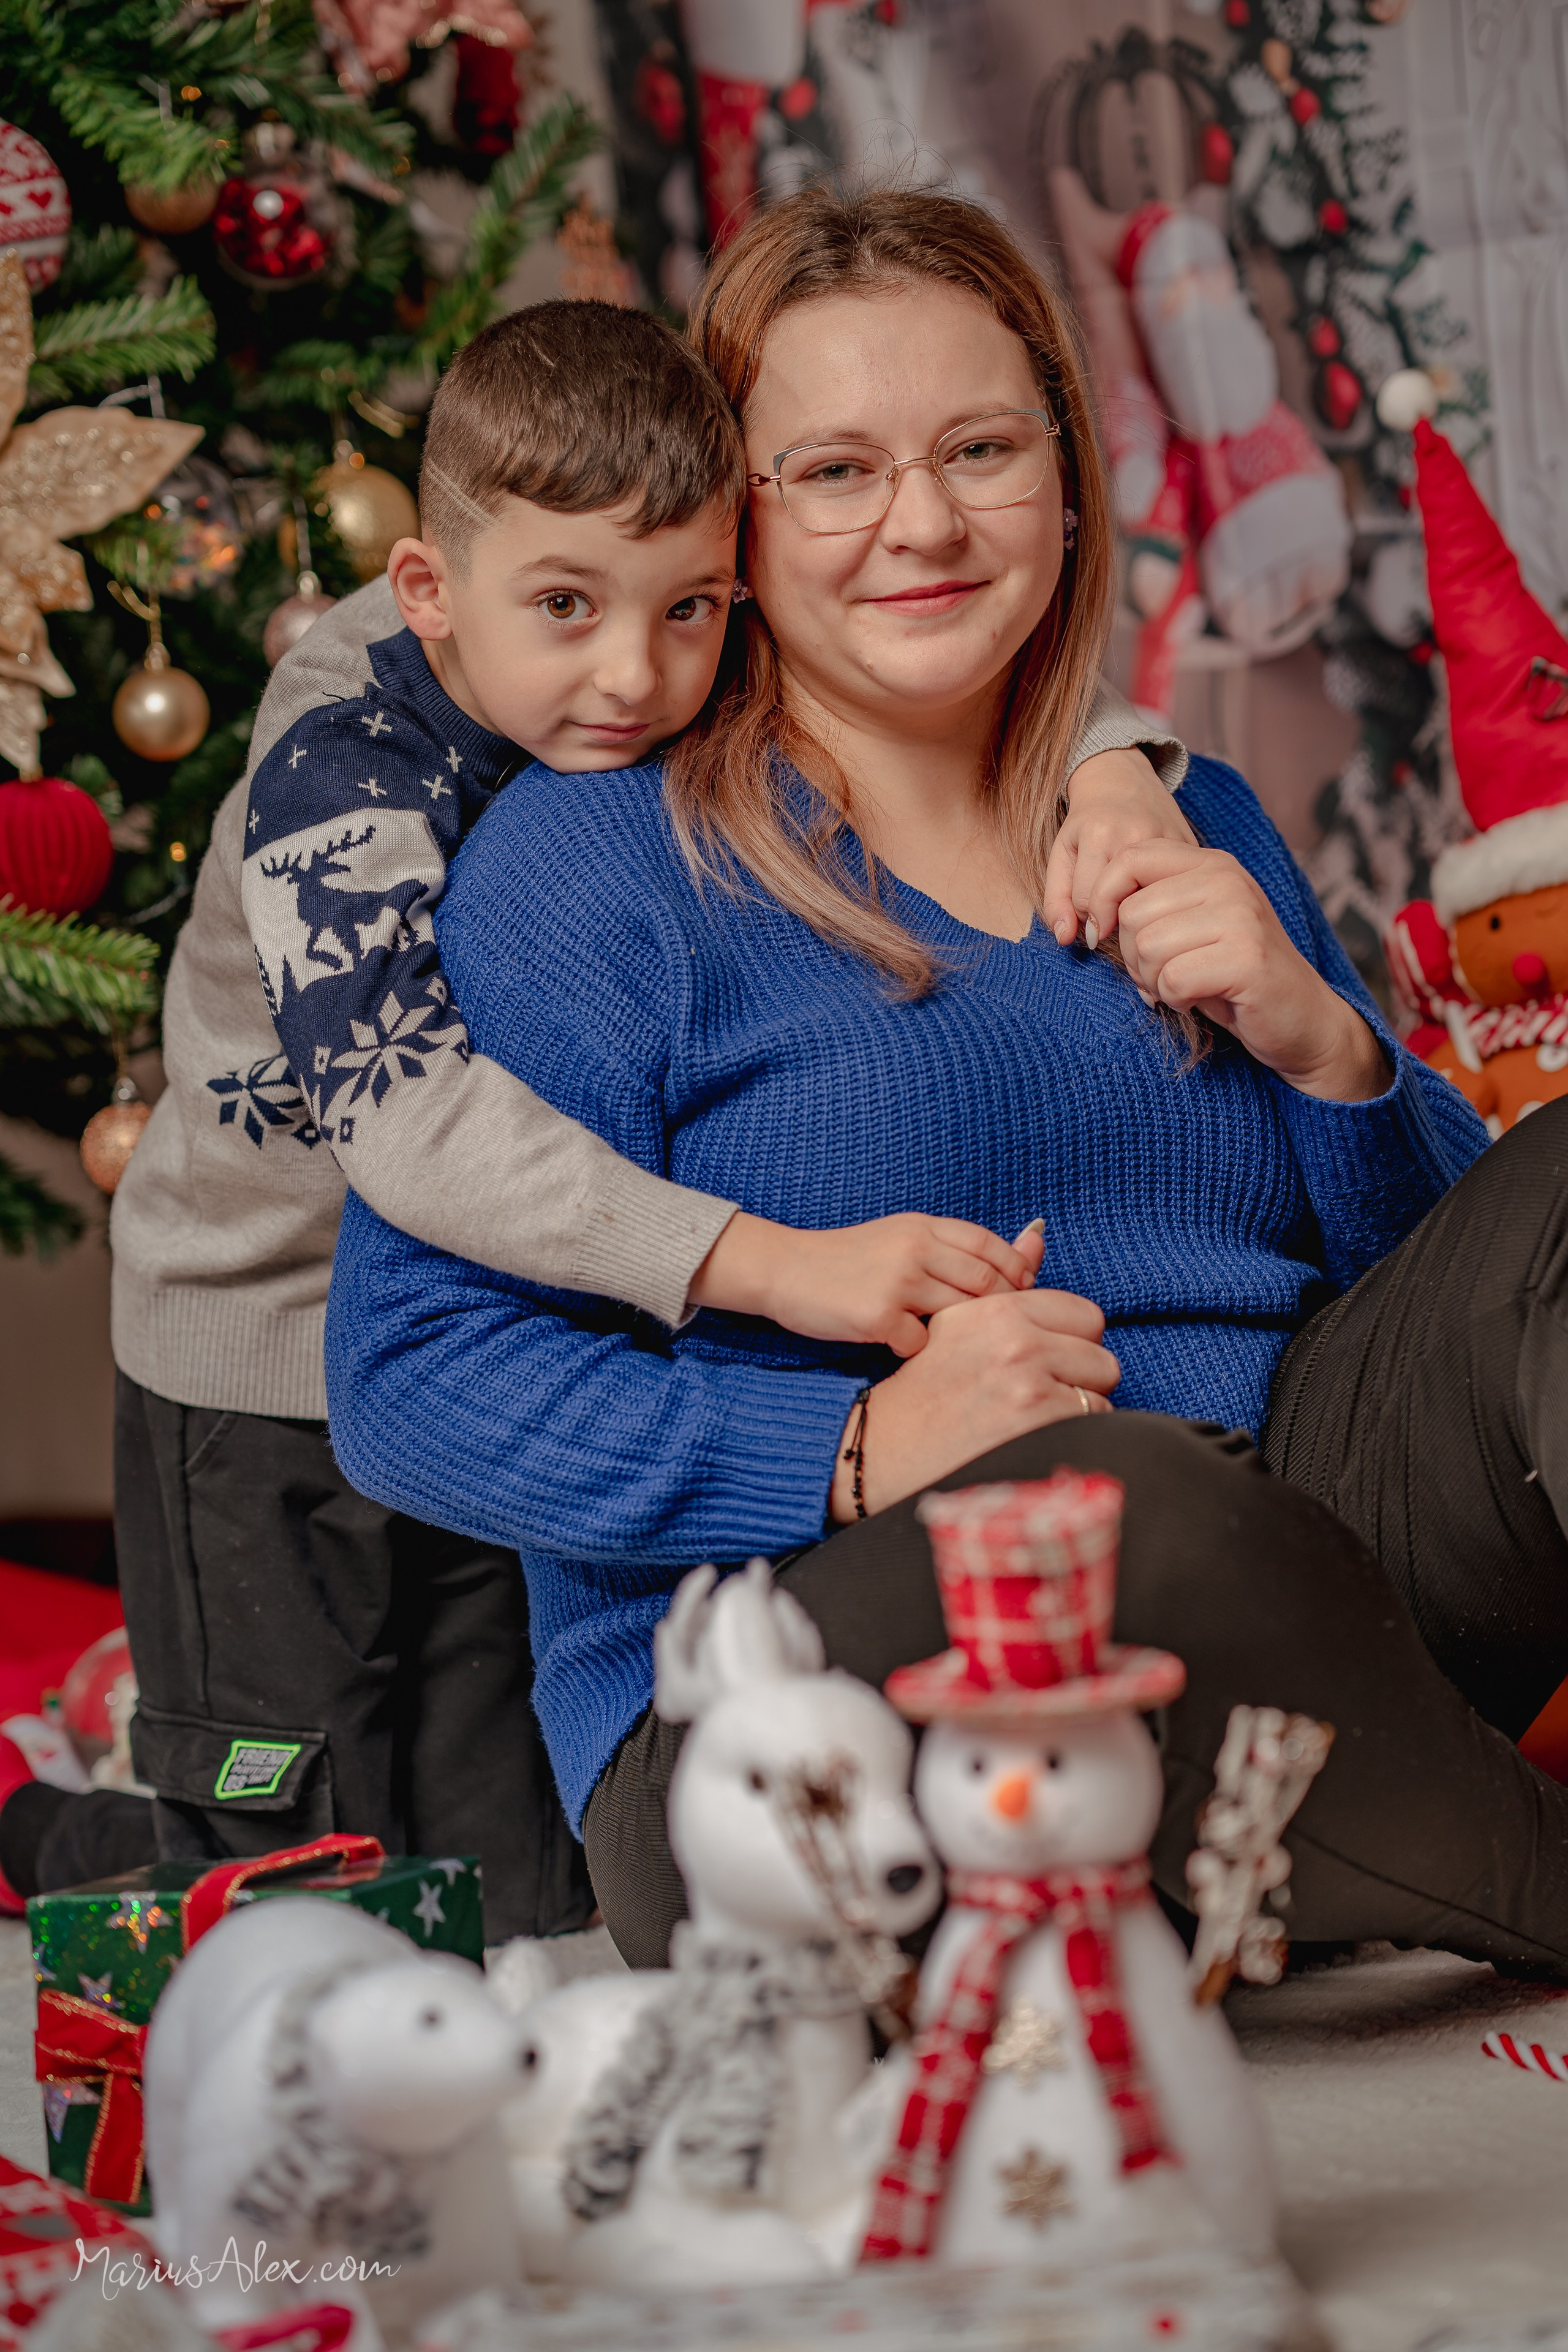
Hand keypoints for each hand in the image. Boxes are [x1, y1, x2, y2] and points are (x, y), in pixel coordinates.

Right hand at [688, 1210, 1045, 1356]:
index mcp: (922, 1226)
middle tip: (999, 1332)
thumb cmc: (847, 1259)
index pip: (989, 1245)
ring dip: (964, 1334)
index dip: (1015, 1272)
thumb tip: (1024, 1255)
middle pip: (985, 1282)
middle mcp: (914, 1248)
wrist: (784, 1269)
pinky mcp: (876, 1316)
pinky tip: (905, 1347)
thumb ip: (950, 1247)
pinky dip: (920, 1351)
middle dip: (1001, 1310)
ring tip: (957, 1344)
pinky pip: (921, 1343)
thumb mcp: (900, 1237)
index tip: (1020, 1295)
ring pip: (961, 1314)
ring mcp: (896, 1282)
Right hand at [828, 1287, 1118, 1522]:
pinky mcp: (1037, 1426)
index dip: (1071, 1344)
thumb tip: (1037, 1234)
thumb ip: (1005, 1279)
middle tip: (1042, 1395)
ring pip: (1101, 1393)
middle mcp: (1015, 1342)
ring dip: (1077, 1409)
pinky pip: (1091, 1425)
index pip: (1085, 1316)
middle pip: (1102, 1354)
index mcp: (999, 1310)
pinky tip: (1036, 1440)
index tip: (1048, 1363)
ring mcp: (1027, 1385)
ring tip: (1034, 1419)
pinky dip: (1073, 1437)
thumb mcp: (958, 1321)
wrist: (887, 1445)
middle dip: (1081, 1378)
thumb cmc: (923, 1386)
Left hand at [1043, 746, 1193, 947]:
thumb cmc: (1087, 822)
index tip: (1091, 907)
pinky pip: (1179, 891)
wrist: (1124, 780)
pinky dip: (1165, 899)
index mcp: (1100, 835)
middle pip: (1123, 905)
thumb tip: (1064, 939)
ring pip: (1153, 902)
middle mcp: (1137, 836)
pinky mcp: (1193, 848)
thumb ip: (1056, 900)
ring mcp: (1170, 840)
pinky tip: (1157, 892)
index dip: (1087, 913)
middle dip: (1115, 914)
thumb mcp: (1062, 854)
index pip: (1088, 903)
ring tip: (1133, 899)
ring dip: (1142, 909)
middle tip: (1112, 906)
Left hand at [1086, 839, 1390, 1100]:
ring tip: (1181, 987)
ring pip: (1147, 947)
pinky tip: (1197, 1000)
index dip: (1102, 900)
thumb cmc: (1233, 976)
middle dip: (1131, 956)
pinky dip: (1175, 1000)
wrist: (1302, 1018)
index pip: (1130, 858)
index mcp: (1211, 864)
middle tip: (1160, 975)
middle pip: (1132, 913)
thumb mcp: (1191, 927)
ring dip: (1152, 980)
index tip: (1100, 934)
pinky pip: (1172, 979)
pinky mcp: (1246, 958)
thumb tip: (1090, 919)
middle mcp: (1227, 880)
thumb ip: (1151, 907)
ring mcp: (1241, 916)